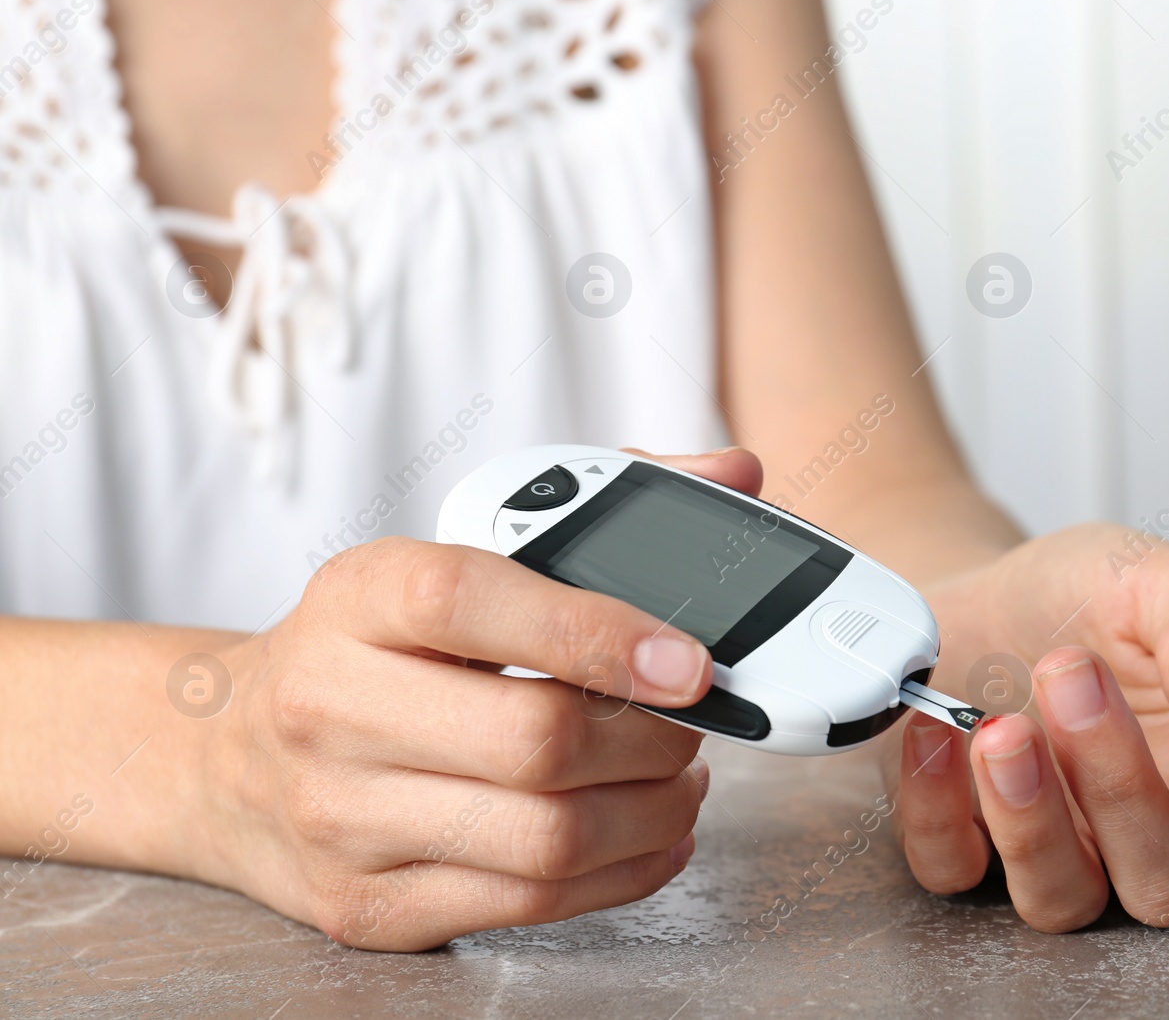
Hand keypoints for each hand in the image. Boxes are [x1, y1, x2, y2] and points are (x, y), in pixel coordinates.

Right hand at [184, 449, 761, 950]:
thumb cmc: (372, 647)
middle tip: (691, 724)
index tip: (690, 661)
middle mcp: (331, 706)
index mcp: (357, 597)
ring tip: (680, 780)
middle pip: (535, 741)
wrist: (226, 756)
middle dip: (652, 739)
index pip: (474, 600)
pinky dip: (623, 874)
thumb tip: (732, 472)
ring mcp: (342, 817)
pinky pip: (530, 905)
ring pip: (547, 837)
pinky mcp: (368, 905)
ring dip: (653, 813)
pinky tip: (648, 835)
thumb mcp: (447, 556)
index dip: (600, 632)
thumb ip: (592, 509)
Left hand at [885, 522, 1168, 931]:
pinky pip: (953, 869)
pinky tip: (937, 729)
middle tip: (1074, 680)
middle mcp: (1138, 829)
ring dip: (1032, 822)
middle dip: (1123, 789)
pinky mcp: (963, 843)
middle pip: (1168, 883)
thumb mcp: (1147, 574)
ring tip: (1001, 726)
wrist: (975, 592)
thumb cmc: (1076, 597)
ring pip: (1063, 901)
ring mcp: (1051, 848)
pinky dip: (936, 808)